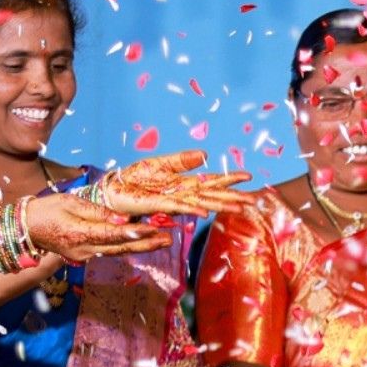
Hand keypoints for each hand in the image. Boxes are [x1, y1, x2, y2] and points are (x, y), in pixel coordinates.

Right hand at [20, 195, 170, 263]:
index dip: (135, 233)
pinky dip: (126, 246)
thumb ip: (97, 212)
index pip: (113, 234)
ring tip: (163, 241)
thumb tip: (123, 218)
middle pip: (120, 248)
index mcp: (79, 233)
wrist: (26, 229)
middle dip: (146, 244)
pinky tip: (143, 241)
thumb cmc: (46, 209)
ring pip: (117, 252)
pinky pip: (109, 251)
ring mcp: (84, 255)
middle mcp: (84, 249)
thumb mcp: (70, 202)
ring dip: (141, 247)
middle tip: (169, 239)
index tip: (155, 230)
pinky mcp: (84, 256)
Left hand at [89, 154, 252, 218]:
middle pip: (212, 195)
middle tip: (253, 200)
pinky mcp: (158, 205)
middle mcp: (182, 194)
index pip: (211, 181)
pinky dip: (193, 210)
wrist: (113, 188)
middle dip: (232, 198)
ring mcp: (172, 201)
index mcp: (184, 183)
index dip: (229, 179)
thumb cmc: (135, 178)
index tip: (249, 177)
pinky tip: (205, 213)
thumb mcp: (160, 163)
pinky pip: (179, 207)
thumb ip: (182, 160)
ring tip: (239, 208)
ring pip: (201, 203)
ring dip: (220, 206)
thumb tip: (205, 154)